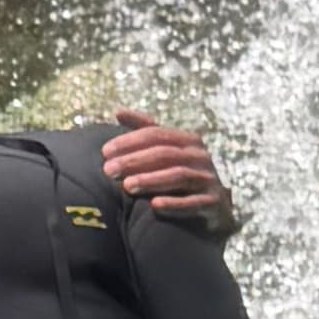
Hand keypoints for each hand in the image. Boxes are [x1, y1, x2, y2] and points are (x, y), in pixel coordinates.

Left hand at [106, 113, 233, 237]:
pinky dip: (174, 203)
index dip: (129, 141)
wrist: (214, 206)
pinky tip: (154, 206)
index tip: (105, 152)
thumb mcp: (166, 150)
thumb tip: (118, 112)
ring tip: (127, 186)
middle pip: (164, 154)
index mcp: (188, 140)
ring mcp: (208, 179)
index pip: (155, 134)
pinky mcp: (214, 202)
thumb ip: (145, 131)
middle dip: (134, 161)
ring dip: (151, 180)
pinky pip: (194, 202)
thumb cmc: (181, 173)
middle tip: (109, 170)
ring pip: (178, 175)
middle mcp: (200, 156)